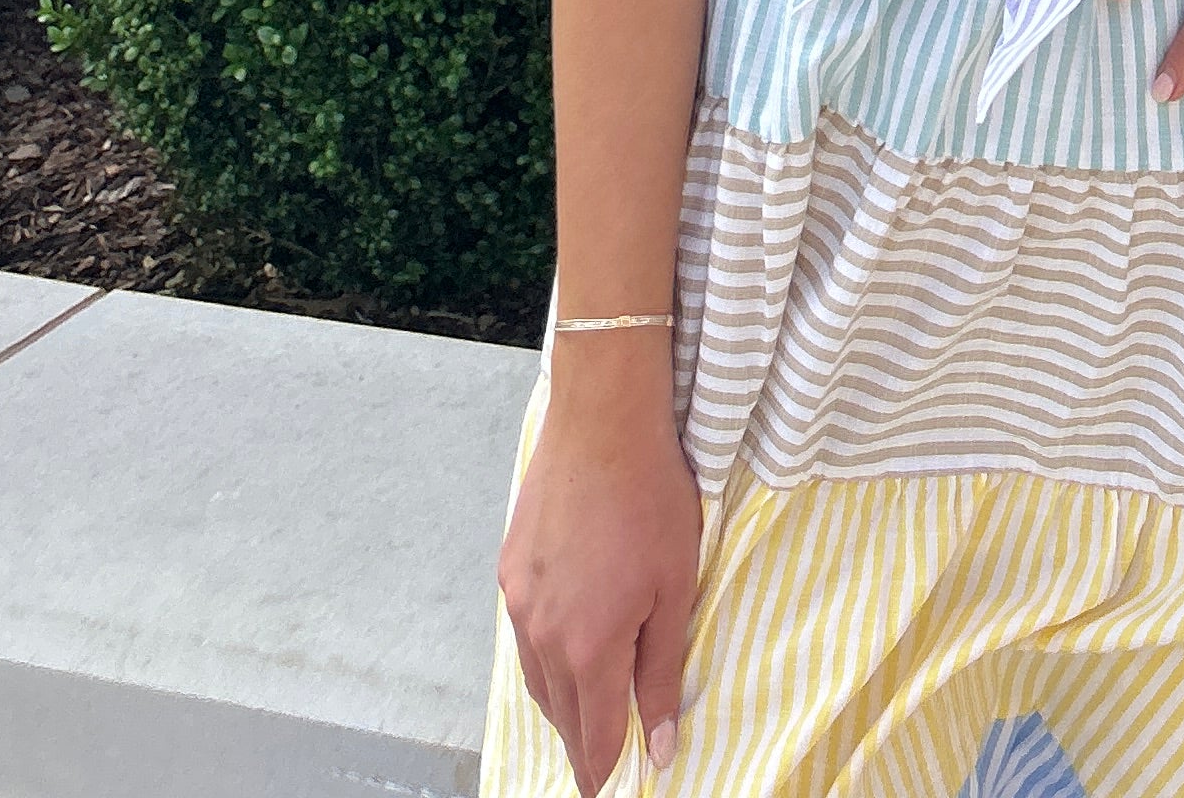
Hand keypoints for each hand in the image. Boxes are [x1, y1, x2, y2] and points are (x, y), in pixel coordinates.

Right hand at [498, 350, 701, 792]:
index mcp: (589, 647)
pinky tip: (559, 648)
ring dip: (559, 700)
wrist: (602, 422)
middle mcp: (543, 633)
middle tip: (594, 762)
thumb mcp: (675, 590)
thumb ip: (662, 672)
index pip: (594, 732)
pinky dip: (541, 654)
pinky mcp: (509, 567)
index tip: (605, 787)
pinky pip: (522, 632)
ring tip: (580, 715)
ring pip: (535, 675)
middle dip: (580, 741)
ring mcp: (519, 600)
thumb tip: (660, 745)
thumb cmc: (651, 500)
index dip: (603, 766)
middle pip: (560, 711)